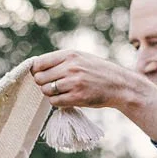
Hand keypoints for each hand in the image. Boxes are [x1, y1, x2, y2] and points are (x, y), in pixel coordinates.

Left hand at [28, 50, 156, 139]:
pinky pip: (54, 102)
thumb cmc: (99, 71)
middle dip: (43, 83)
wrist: (120, 85)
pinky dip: (57, 102)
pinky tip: (67, 98)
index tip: (41, 75)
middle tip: (54, 85)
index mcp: (70, 55)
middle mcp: (70, 67)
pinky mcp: (77, 97)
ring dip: (51, 93)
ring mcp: (73, 82)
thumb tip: (36, 67)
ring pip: (45, 91)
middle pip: (39, 78)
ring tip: (63, 91)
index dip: (36, 71)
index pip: (39, 63)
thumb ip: (61, 60)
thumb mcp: (82, 58)